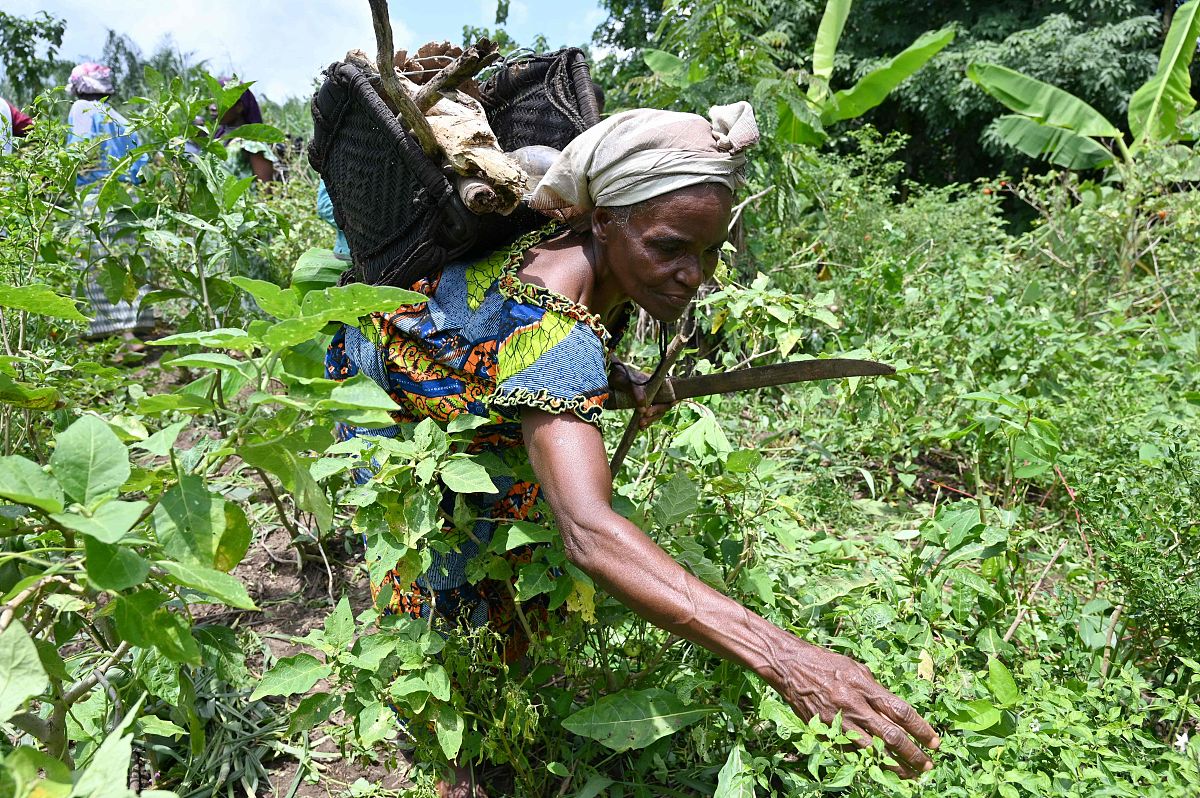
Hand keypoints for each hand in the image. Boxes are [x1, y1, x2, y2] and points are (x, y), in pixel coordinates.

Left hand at [609, 361, 674, 428]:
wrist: (609, 380)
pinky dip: (647, 422)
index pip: (669, 389)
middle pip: (664, 403)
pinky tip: (641, 427)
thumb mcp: (624, 381)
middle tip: (646, 414)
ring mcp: (650, 399)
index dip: (673, 396)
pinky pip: (650, 416)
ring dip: (652, 419)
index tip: (673, 401)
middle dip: (657, 410)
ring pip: (657, 411)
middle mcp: (655, 391)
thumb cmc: (618, 376)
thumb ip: (634, 391)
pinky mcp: (644, 407)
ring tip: (641, 423)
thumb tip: (643, 405)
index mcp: (654, 381)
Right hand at [768, 637, 939, 778]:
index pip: (900, 711)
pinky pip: (850, 752)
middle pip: (891, 736)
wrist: (790, 667)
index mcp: (863, 685)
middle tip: (928, 765)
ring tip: (910, 775)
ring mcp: (838, 721)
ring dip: (894, 766)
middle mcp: (852, 705)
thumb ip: (876, 690)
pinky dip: (868, 762)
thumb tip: (897, 712)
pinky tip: (881, 769)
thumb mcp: (856, 668)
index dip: (921, 729)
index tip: (935, 742)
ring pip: (872, 751)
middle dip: (913, 754)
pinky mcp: (825, 732)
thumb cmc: (826, 664)